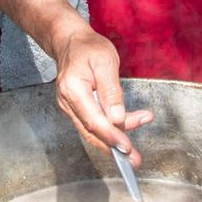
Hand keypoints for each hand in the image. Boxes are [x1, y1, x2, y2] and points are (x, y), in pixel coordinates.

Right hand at [51, 22, 153, 162]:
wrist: (70, 42)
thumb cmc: (88, 48)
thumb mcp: (105, 62)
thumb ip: (111, 90)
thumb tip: (117, 118)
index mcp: (73, 89)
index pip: (93, 120)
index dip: (111, 136)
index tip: (127, 147)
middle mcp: (67, 102)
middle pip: (92, 131)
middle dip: (114, 147)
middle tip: (134, 159)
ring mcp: (70, 107)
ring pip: (93, 130)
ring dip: (114, 141)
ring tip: (134, 153)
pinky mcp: (76, 109)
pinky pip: (93, 124)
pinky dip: (109, 130)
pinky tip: (125, 131)